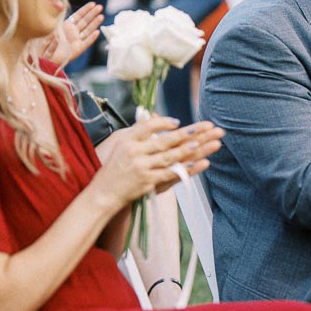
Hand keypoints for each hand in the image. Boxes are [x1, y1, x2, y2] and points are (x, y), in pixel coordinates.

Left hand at [41, 2, 103, 66]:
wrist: (44, 57)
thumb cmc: (45, 43)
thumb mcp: (51, 27)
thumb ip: (57, 18)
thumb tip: (60, 6)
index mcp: (66, 26)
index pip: (78, 15)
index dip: (85, 9)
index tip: (93, 3)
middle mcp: (73, 32)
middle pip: (85, 21)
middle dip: (93, 14)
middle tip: (100, 7)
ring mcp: (76, 41)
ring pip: (87, 30)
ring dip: (94, 23)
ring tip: (101, 16)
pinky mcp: (77, 50)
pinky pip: (86, 43)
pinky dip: (92, 38)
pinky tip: (97, 32)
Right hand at [93, 115, 223, 208]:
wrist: (104, 193)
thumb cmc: (115, 168)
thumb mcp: (121, 145)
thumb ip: (138, 132)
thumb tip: (154, 116)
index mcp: (128, 140)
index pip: (147, 126)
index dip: (163, 123)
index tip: (177, 122)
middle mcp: (134, 152)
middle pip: (164, 140)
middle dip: (187, 133)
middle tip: (205, 126)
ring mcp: (141, 167)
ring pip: (169, 156)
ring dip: (187, 149)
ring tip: (201, 143)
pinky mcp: (147, 182)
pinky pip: (168, 173)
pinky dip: (182, 168)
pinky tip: (195, 164)